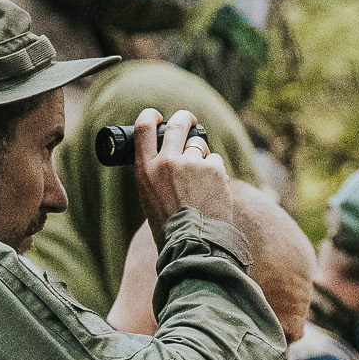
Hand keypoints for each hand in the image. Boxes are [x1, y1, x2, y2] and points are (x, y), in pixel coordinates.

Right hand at [132, 108, 235, 242]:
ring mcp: (191, 163)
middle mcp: (167, 162)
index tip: (156, 115)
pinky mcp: (213, 168)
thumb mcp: (150, 197)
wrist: (195, 244)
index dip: (150, 115)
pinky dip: (215, 171)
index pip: (143, 127)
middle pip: (177, 124)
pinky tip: (212, 190)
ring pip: (199, 144)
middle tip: (189, 120)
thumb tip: (169, 156)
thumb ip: (156, 174)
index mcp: (145, 170)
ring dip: (201, 154)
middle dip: (185, 118)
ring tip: (200, 180)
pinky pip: (215, 160)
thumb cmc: (171, 227)